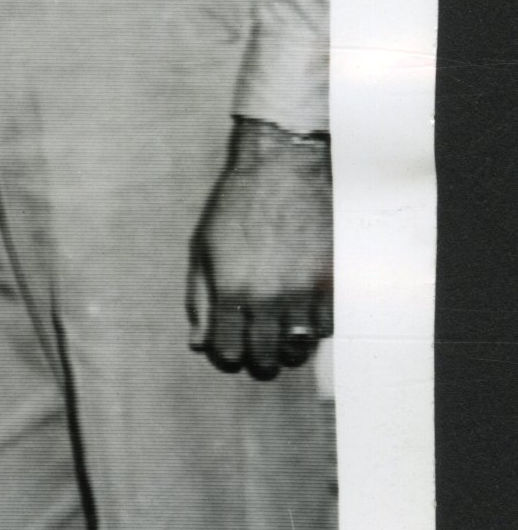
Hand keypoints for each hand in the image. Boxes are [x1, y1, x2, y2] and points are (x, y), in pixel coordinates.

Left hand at [187, 118, 333, 377]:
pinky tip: (300, 310)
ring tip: (277, 331)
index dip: (224, 357)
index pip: (227, 353)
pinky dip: (312, 327)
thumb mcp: (203, 248)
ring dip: (286, 348)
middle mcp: (269, 298)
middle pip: (266, 360)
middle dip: (256, 359)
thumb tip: (198, 344)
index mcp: (232, 289)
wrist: (283, 169)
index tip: (227, 348)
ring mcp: (305, 293)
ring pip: (298, 350)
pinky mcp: (332, 283)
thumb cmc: (235, 206)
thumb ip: (199, 299)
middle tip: (254, 345)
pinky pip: (326, 328)